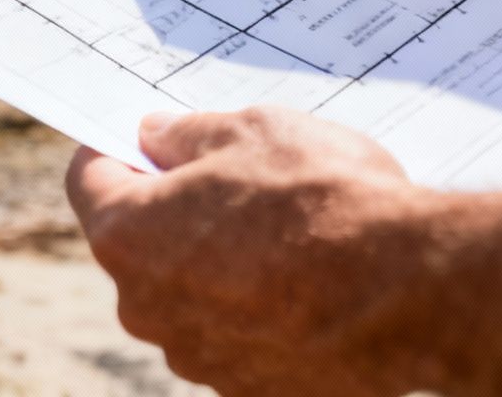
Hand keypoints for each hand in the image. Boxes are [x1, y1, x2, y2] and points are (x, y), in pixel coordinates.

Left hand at [66, 107, 451, 396]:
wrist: (414, 290)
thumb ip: (187, 135)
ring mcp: (197, 356)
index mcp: (127, 235)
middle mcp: (146, 308)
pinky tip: (308, 283)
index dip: (113, 149)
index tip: (144, 136)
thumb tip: (157, 137)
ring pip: (186, 294)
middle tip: (231, 178)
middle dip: (171, 208)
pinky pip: (235, 335)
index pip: (88, 179)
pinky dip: (256, 309)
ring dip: (216, 264)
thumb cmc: (324, 200)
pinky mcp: (248, 388)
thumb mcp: (251, 130)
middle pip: (136, 242)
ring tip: (284, 233)